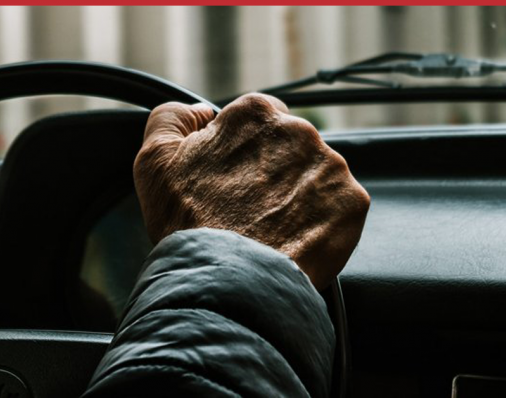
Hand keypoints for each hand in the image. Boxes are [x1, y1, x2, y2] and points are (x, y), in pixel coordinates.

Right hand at [134, 93, 369, 289]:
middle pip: (288, 148)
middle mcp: (300, 131)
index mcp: (255, 115)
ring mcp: (330, 168)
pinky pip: (337, 209)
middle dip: (272, 173)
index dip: (241, 151)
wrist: (228, 281)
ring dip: (297, 198)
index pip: (257, 121)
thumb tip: (199, 112)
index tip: (232, 180)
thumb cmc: (189, 224)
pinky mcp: (351, 204)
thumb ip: (172, 118)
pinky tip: (292, 240)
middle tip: (247, 210)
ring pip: (315, 178)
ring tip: (269, 230)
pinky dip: (319, 224)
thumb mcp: (154, 160)